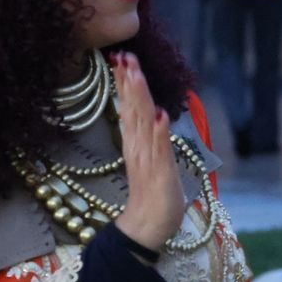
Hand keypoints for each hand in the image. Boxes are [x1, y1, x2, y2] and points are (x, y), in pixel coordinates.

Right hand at [111, 53, 184, 254]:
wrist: (148, 226)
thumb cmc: (153, 192)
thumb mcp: (151, 157)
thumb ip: (148, 135)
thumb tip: (151, 112)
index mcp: (136, 141)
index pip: (130, 105)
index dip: (126, 82)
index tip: (122, 58)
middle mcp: (138, 146)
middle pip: (133, 108)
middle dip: (130, 81)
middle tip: (124, 55)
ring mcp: (148, 158)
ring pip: (143, 122)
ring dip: (139, 98)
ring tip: (136, 75)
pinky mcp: (160, 172)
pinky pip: (159, 149)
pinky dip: (159, 132)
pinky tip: (159, 116)